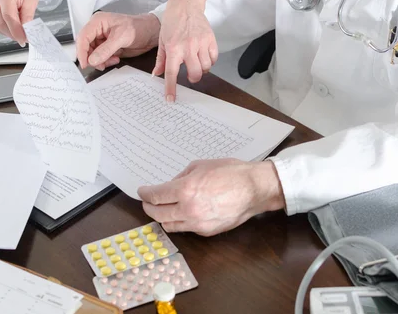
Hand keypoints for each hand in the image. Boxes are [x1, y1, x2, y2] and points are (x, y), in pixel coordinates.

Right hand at [0, 0, 38, 46]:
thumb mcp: (32, 0)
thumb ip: (28, 17)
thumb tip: (25, 34)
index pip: (8, 17)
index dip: (16, 31)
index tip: (24, 40)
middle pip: (0, 23)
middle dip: (13, 34)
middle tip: (24, 38)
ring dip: (7, 33)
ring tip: (19, 32)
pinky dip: (3, 28)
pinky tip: (11, 26)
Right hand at [77, 12, 160, 70]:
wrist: (151, 33)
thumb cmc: (139, 28)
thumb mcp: (122, 37)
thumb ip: (106, 49)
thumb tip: (92, 60)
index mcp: (98, 22)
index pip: (83, 37)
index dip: (81, 51)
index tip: (85, 64)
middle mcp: (97, 30)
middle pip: (85, 47)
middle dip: (92, 58)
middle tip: (101, 65)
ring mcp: (102, 39)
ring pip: (92, 54)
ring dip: (100, 61)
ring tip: (113, 60)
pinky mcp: (107, 47)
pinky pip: (100, 58)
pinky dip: (106, 61)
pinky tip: (115, 59)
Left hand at [137, 159, 284, 236]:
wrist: (254, 189)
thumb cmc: (231, 173)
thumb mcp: (200, 166)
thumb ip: (181, 177)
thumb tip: (170, 186)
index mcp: (185, 190)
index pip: (156, 196)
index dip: (145, 194)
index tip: (142, 192)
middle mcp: (189, 209)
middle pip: (158, 214)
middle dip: (148, 208)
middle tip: (147, 202)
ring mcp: (198, 223)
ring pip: (170, 226)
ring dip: (162, 218)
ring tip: (161, 210)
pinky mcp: (207, 231)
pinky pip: (186, 229)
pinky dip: (180, 222)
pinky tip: (182, 214)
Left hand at [153, 2, 217, 102]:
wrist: (185, 6)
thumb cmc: (172, 23)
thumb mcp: (162, 41)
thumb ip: (161, 60)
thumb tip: (157, 74)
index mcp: (173, 49)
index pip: (172, 74)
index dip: (171, 88)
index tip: (171, 99)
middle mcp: (188, 47)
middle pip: (195, 74)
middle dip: (193, 78)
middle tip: (189, 74)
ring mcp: (201, 43)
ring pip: (206, 67)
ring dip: (202, 69)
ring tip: (196, 62)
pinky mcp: (211, 39)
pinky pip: (214, 58)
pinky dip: (210, 61)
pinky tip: (204, 56)